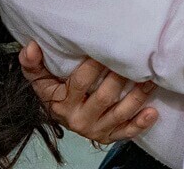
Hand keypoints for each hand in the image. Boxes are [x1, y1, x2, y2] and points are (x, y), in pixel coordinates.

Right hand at [18, 40, 158, 144]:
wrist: (58, 115)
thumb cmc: (53, 91)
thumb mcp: (38, 79)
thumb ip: (32, 63)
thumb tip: (31, 47)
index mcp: (62, 103)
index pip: (80, 82)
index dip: (95, 65)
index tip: (108, 47)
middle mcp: (79, 119)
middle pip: (105, 96)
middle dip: (121, 77)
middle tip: (136, 59)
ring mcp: (95, 129)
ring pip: (120, 113)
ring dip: (138, 96)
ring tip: (150, 78)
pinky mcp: (107, 137)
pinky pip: (126, 133)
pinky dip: (141, 124)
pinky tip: (152, 112)